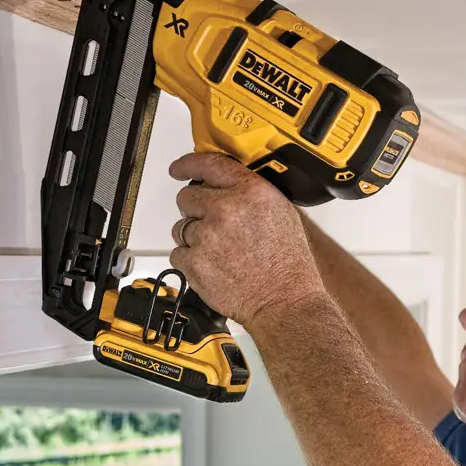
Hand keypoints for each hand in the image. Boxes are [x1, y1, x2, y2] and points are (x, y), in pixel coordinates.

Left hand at [167, 152, 326, 328]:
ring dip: (194, 237)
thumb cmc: (288, 265)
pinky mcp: (194, 262)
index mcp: (250, 191)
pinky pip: (178, 253)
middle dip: (195, 209)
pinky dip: (190, 261)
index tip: (179, 168)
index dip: (188, 164)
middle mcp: (226, 209)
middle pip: (186, 197)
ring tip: (219, 253)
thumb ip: (249, 194)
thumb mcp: (280, 213)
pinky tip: (213, 267)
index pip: (208, 164)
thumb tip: (225, 188)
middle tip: (212, 226)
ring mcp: (207, 236)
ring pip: (181, 227)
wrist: (284, 301)